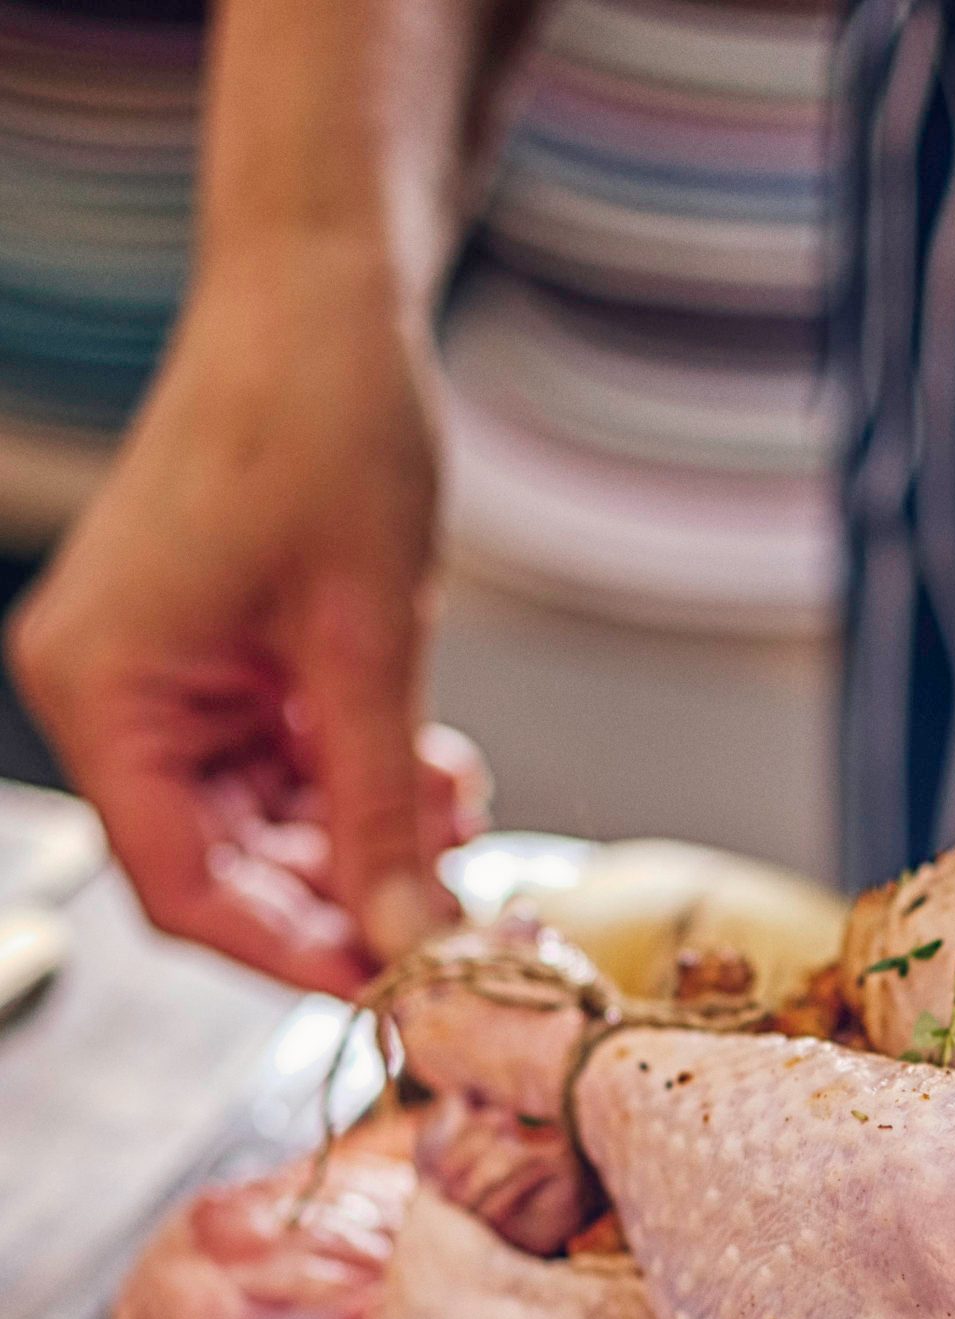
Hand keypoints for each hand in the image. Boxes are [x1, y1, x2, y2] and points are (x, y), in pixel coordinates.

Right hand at [5, 251, 476, 995]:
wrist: (324, 304)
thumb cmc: (324, 432)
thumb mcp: (370, 647)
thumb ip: (383, 810)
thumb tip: (411, 942)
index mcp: (101, 691)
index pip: (183, 888)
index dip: (291, 954)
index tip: (398, 989)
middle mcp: (109, 696)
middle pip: (226, 870)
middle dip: (348, 898)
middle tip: (462, 917)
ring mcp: (163, 682)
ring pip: (270, 831)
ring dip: (371, 844)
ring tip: (461, 817)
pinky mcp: (220, 668)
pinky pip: (288, 774)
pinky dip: (363, 790)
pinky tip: (438, 775)